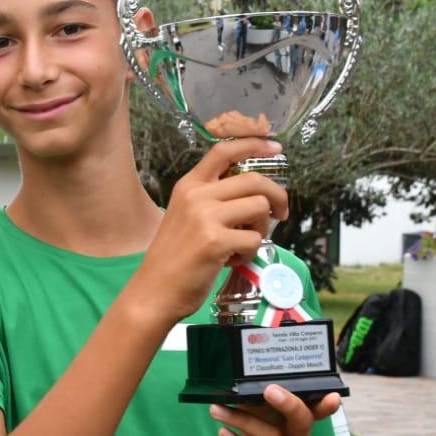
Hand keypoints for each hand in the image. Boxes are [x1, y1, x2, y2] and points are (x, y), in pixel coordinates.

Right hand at [130, 136, 288, 323]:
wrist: (154, 290)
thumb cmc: (173, 257)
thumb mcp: (186, 216)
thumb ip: (212, 199)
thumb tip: (254, 193)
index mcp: (188, 186)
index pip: (223, 151)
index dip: (254, 144)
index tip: (274, 147)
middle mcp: (196, 195)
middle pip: (254, 180)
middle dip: (277, 197)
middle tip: (281, 213)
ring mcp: (205, 217)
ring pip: (259, 207)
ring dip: (260, 228)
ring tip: (242, 244)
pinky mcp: (216, 241)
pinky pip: (254, 239)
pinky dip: (249, 252)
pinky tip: (231, 260)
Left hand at [211, 385, 341, 435]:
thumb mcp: (272, 434)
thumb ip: (261, 411)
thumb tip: (238, 385)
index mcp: (299, 429)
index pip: (315, 411)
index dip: (325, 404)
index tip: (333, 395)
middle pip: (302, 421)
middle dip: (289, 405)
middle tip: (269, 389)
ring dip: (242, 421)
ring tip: (216, 409)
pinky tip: (223, 433)